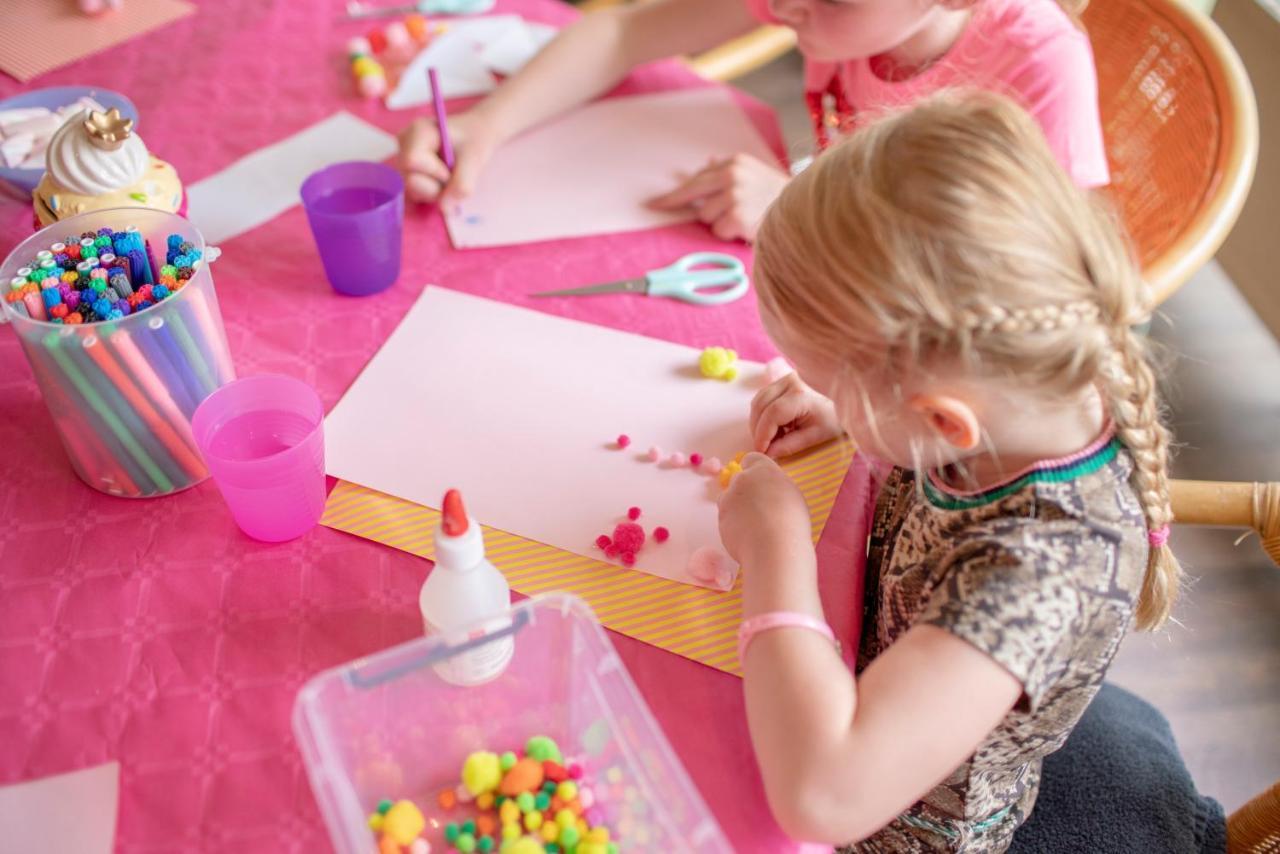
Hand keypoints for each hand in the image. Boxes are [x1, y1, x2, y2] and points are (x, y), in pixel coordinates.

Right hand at [397, 111, 497, 203]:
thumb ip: (462, 183)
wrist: (476, 134)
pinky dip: (432, 195)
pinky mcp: (408, 175)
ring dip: (435, 192)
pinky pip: (415, 195)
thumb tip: (445, 209)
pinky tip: (442, 183)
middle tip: (453, 175)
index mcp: (418, 131)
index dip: (435, 172)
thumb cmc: (475, 139)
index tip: (452, 169)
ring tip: (449, 177)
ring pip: (412, 191)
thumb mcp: (475, 158)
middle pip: (410, 180)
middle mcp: (404, 145)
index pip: (412, 160)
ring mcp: (403, 160)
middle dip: (436, 187)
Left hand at [647, 153, 788, 241]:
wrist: (801, 210)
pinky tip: (745, 227)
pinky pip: (718, 231)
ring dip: (719, 222)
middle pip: (695, 195)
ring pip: (706, 217)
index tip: (655, 202)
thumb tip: (706, 163)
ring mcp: (734, 196)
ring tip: (741, 218)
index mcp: (734, 163)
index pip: (696, 180)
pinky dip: (729, 233)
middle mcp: (732, 176)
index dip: (675, 194)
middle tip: (662, 207)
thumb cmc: (774, 195)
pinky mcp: (737, 217)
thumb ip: (727, 170)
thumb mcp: (752, 173)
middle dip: (683, 204)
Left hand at [718, 453, 811, 565]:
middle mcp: (742, 480)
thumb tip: (768, 492)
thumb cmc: (792, 522)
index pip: (751, 459)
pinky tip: (748, 538)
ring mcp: (728, 499)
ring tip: (754, 526)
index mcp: (763, 470)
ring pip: (728, 500)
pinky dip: (734, 526)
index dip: (755, 472)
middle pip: (738, 480)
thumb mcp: (792, 495)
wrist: (774, 548)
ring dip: (737, 508)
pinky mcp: (720, 519)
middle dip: (745, 491)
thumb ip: (775, 487)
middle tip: (759, 510)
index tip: (761, 485)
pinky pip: (726, 519)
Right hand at [750, 372, 842, 457]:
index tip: (761, 451)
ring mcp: (783, 380)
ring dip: (758, 423)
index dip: (763, 434)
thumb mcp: (813, 437)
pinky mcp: (779, 383)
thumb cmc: (831, 422)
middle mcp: (790, 382)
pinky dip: (761, 416)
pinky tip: (773, 428)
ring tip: (771, 438)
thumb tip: (767, 454)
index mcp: (801, 395)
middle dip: (758, 430)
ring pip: (757, 402)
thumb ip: (789, 446)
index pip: (772, 414)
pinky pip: (761, 400)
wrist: (842, 406)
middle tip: (764, 448)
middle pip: (760, 406)